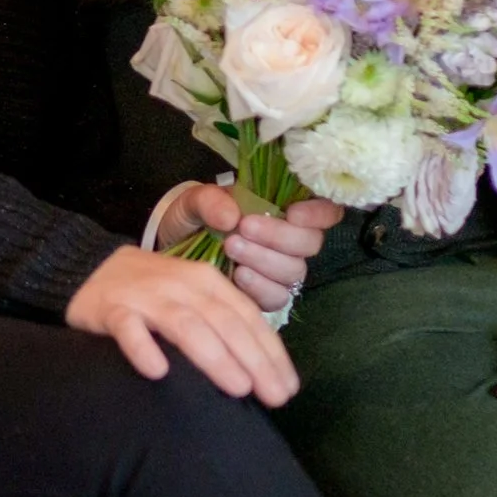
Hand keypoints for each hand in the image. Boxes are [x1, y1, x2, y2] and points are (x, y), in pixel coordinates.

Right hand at [66, 247, 299, 406]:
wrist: (90, 268)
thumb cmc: (153, 294)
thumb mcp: (193, 298)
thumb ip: (223, 324)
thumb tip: (263, 371)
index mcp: (207, 282)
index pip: (247, 317)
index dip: (271, 352)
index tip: (289, 388)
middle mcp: (181, 285)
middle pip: (224, 322)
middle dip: (255, 360)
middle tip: (275, 397)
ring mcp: (145, 296)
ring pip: (185, 325)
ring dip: (214, 356)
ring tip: (238, 388)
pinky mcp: (111, 309)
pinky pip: (128, 329)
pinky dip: (143, 348)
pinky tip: (157, 371)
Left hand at [159, 183, 341, 310]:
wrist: (171, 248)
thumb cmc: (192, 218)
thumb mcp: (194, 199)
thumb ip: (211, 200)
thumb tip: (232, 216)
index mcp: (282, 206)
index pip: (324, 209)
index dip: (318, 213)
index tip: (292, 212)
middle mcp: (288, 238)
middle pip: (311, 243)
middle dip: (279, 236)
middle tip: (244, 227)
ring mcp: (279, 268)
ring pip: (294, 271)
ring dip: (265, 260)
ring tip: (231, 248)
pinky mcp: (265, 294)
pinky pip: (278, 297)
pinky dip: (259, 287)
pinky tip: (237, 275)